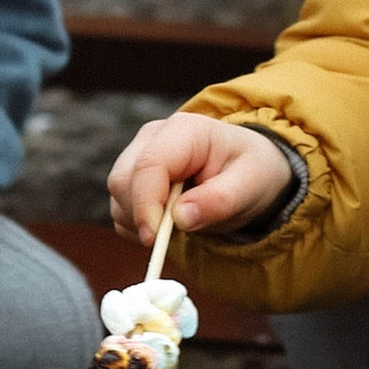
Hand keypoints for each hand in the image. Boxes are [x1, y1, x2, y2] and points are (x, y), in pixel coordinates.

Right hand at [107, 113, 291, 248]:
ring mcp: (139, 153)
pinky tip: (166, 222)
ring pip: (118, 194)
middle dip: (143, 215)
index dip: (146, 204)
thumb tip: (181, 218)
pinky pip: (119, 206)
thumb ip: (218, 200)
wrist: (246, 169)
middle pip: (124, 180)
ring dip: (139, 221)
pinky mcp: (131, 174)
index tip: (155, 238)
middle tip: (175, 235)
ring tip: (180, 223)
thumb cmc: (250, 172)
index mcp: (186, 130)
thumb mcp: (249, 187)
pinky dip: (136, 224)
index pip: (150, 165)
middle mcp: (154, 136)